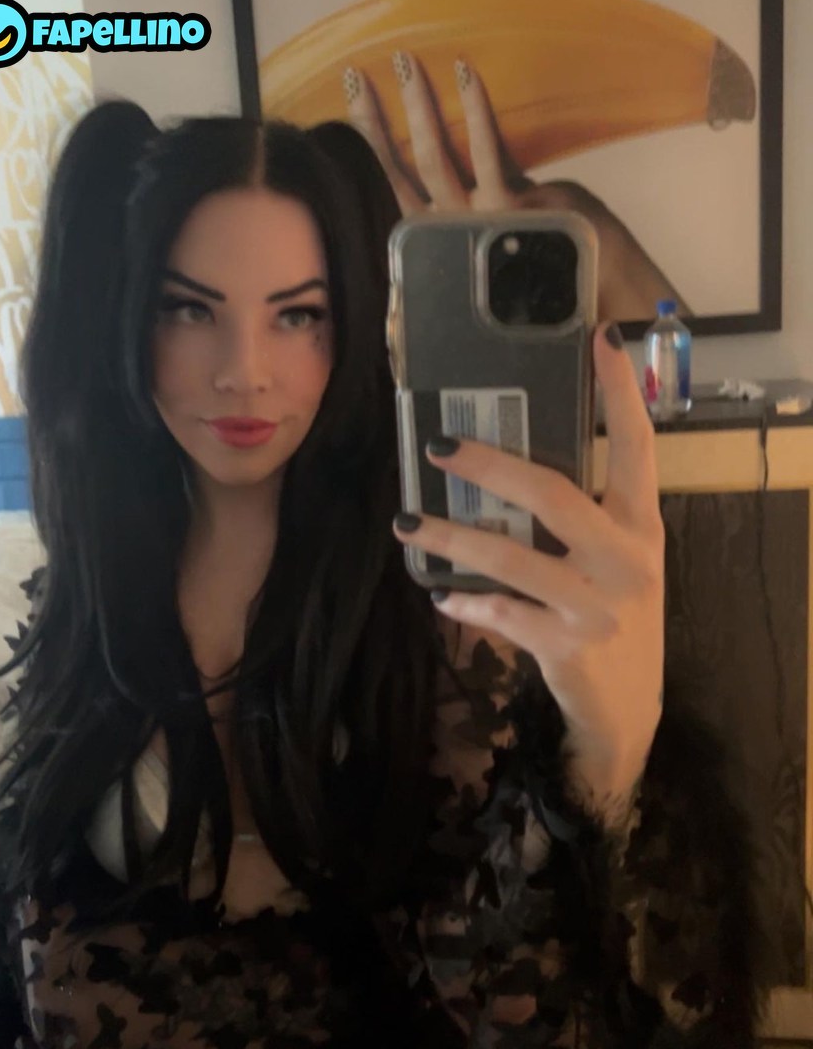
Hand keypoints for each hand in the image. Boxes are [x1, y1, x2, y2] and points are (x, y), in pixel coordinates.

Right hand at [344, 52, 689, 320]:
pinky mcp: (509, 207)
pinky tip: (465, 76)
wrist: (593, 290)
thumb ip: (470, 221)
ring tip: (404, 65)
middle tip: (358, 78)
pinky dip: (476, 111)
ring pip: (434, 159)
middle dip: (376, 122)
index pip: (395, 186)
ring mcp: (478, 220)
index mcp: (442, 236)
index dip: (372, 145)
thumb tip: (448, 197)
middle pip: (402, 171)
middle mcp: (450, 231)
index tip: (355, 105)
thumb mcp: (498, 240)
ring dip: (419, 108)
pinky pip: (488, 152)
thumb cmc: (548, 263)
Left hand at [392, 324, 664, 820]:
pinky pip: (502, 613)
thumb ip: (587, 519)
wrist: (627, 710)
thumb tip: (510, 471)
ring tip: (408, 524)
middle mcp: (626, 559)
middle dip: (489, 466)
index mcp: (642, 527)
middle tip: (437, 446)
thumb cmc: (616, 620)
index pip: (637, 448)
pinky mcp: (566, 646)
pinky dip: (467, 603)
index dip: (619, 393)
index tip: (602, 338)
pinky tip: (442, 595)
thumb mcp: (617, 562)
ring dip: (452, 538)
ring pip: (511, 556)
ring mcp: (597, 604)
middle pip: (553, 494)